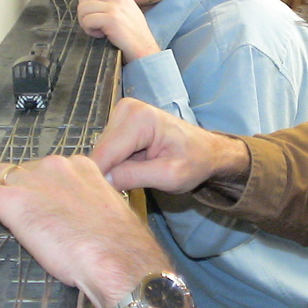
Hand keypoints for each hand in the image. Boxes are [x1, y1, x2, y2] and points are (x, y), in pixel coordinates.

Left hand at [0, 155, 170, 307]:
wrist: (115, 257)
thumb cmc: (115, 245)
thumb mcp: (102, 214)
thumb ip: (82, 207)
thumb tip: (74, 219)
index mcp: (81, 167)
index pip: (47, 170)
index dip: (35, 184)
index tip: (32, 196)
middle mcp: (55, 166)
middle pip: (19, 170)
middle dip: (9, 184)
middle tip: (2, 203)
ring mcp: (32, 181)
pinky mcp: (13, 201)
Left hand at [77, 0, 159, 62]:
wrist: (144, 48)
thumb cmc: (133, 35)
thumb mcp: (125, 11)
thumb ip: (109, 4)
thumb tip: (88, 4)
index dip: (89, 9)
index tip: (98, 20)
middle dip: (85, 15)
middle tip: (95, 26)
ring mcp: (114, 7)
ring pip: (83, 9)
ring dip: (86, 23)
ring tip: (98, 31)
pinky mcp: (111, 18)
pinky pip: (87, 21)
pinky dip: (90, 31)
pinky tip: (101, 35)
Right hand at [91, 98, 249, 195]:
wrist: (207, 151)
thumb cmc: (195, 161)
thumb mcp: (169, 176)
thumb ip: (134, 177)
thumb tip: (102, 181)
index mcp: (139, 118)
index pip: (104, 154)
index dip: (104, 179)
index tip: (111, 198)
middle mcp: (126, 109)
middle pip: (101, 153)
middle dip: (112, 173)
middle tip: (137, 184)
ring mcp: (121, 114)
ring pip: (102, 153)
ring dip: (116, 169)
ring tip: (141, 173)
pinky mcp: (120, 123)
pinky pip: (108, 151)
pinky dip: (118, 164)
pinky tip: (136, 167)